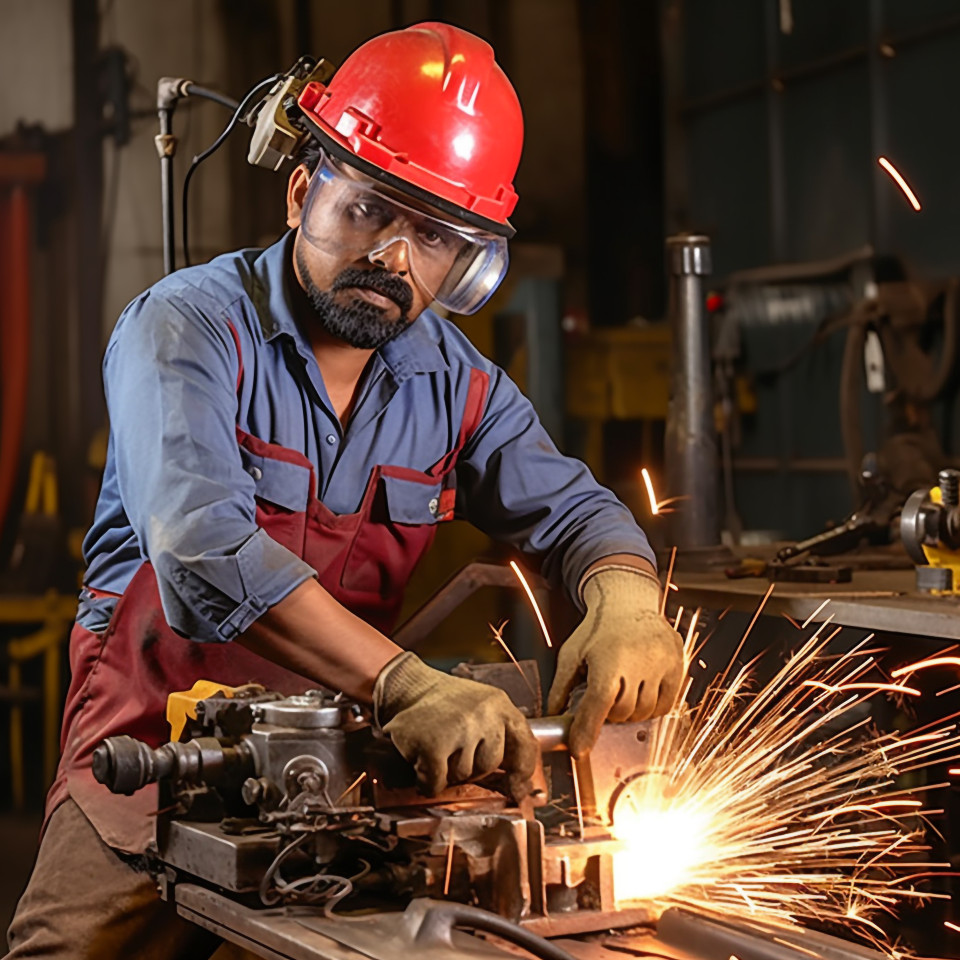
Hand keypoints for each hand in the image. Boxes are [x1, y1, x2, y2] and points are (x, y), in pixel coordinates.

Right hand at [373, 651, 538, 799]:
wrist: (407, 686)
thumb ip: (502, 736)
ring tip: (437, 748)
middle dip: (471, 766)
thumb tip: (519, 787)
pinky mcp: (433, 744)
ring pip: (462, 775)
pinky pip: (437, 783)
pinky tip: (422, 765)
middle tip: (453, 750)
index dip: (522, 770)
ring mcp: (459, 728)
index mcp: (499, 704)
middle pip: (489, 765)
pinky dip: (427, 782)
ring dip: (447, 772)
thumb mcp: (482, 708)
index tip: (517, 786)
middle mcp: (484, 714)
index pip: (524, 744)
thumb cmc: (445, 703)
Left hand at [547, 567, 684, 758]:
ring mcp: (661, 666)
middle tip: (604, 697)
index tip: (580, 750)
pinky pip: (665, 705)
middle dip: (609, 714)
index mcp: (609, 660)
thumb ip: (561, 688)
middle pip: (621, 713)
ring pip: (644, 713)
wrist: (628, 602)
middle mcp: (638, 664)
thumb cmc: (598, 627)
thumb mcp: (572, 654)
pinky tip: (640, 690)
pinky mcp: (677, 667)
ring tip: (622, 688)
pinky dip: (651, 707)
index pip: (598, 705)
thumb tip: (553, 717)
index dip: (587, 730)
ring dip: (630, 711)